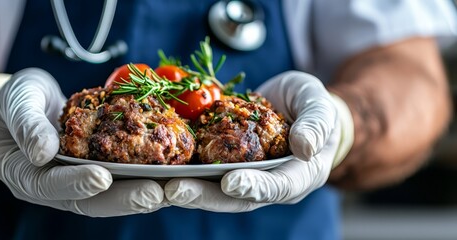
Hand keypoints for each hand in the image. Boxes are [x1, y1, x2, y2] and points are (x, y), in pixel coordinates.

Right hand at [0, 68, 166, 216]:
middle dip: (122, 199)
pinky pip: (117, 180)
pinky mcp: (92, 173)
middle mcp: (50, 187)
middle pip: (87, 201)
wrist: (26, 104)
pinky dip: (140, 179)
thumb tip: (42, 152)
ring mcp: (73, 183)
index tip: (102, 177)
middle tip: (153, 194)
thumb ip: (27, 124)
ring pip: (107, 196)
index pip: (50, 184)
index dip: (76, 182)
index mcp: (23, 174)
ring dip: (137, 194)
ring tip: (168, 190)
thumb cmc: (16, 100)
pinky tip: (165, 174)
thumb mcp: (17, 101)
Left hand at [165, 71, 352, 211]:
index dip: (254, 187)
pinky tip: (156, 164)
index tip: (232, 183)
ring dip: (186, 187)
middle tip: (176, 191)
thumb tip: (305, 148)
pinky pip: (202, 167)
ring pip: (212, 187)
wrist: (295, 105)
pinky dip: (180, 167)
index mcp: (295, 175)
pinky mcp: (222, 162)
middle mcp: (265, 182)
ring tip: (159, 184)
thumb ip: (316, 124)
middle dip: (204, 195)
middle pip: (235, 197)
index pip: (276, 187)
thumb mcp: (320, 106)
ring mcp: (242, 174)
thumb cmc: (312, 106)